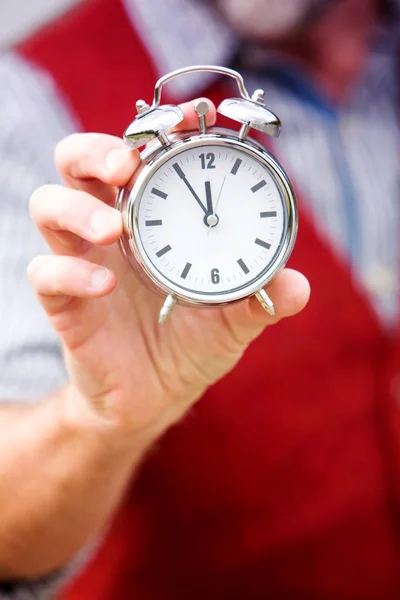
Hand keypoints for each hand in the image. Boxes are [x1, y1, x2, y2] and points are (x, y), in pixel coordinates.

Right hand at [28, 98, 309, 446]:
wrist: (159, 396)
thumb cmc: (194, 344)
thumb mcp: (233, 319)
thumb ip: (262, 298)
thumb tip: (300, 287)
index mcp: (151, 219)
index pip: (140, 156)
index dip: (157, 128)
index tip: (191, 115)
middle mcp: (111, 230)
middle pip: (76, 163)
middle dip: (94, 150)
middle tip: (125, 163)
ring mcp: (83, 263)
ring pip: (48, 206)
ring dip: (77, 208)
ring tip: (114, 229)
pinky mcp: (63, 304)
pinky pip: (47, 275)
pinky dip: (72, 275)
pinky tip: (106, 287)